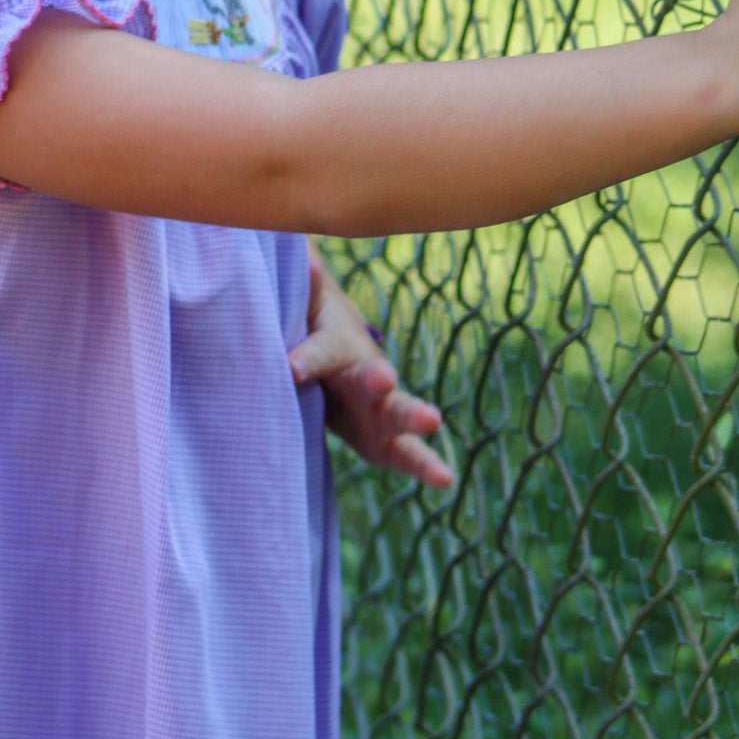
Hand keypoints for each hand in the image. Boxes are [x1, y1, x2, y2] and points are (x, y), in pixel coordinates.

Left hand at [289, 247, 454, 488]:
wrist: (336, 354)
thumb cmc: (312, 329)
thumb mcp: (300, 310)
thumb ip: (301, 291)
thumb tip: (303, 259)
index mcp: (338, 344)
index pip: (322, 351)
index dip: (308, 358)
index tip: (291, 369)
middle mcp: (365, 373)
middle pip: (370, 377)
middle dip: (375, 379)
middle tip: (382, 376)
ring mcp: (378, 407)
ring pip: (396, 413)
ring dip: (411, 417)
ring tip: (433, 419)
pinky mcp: (380, 439)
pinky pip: (403, 455)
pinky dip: (424, 465)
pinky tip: (447, 479)